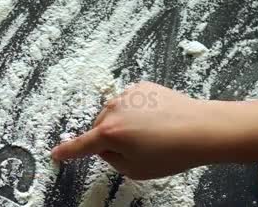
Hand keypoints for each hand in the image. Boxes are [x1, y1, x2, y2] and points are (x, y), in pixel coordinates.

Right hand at [51, 82, 222, 178]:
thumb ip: (112, 159)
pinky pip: (130, 102)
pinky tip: (156, 120)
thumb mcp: (136, 170)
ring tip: (151, 134)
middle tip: (135, 150)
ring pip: (114, 113)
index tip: (56, 154)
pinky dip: (136, 111)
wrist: (201, 128)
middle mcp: (114, 110)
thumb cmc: (172, 152)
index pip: (81, 145)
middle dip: (109, 139)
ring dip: (123, 124)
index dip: (67, 152)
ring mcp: (128, 95)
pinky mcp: (142, 87)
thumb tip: (107, 147)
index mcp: (109, 133)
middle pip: (99, 128)